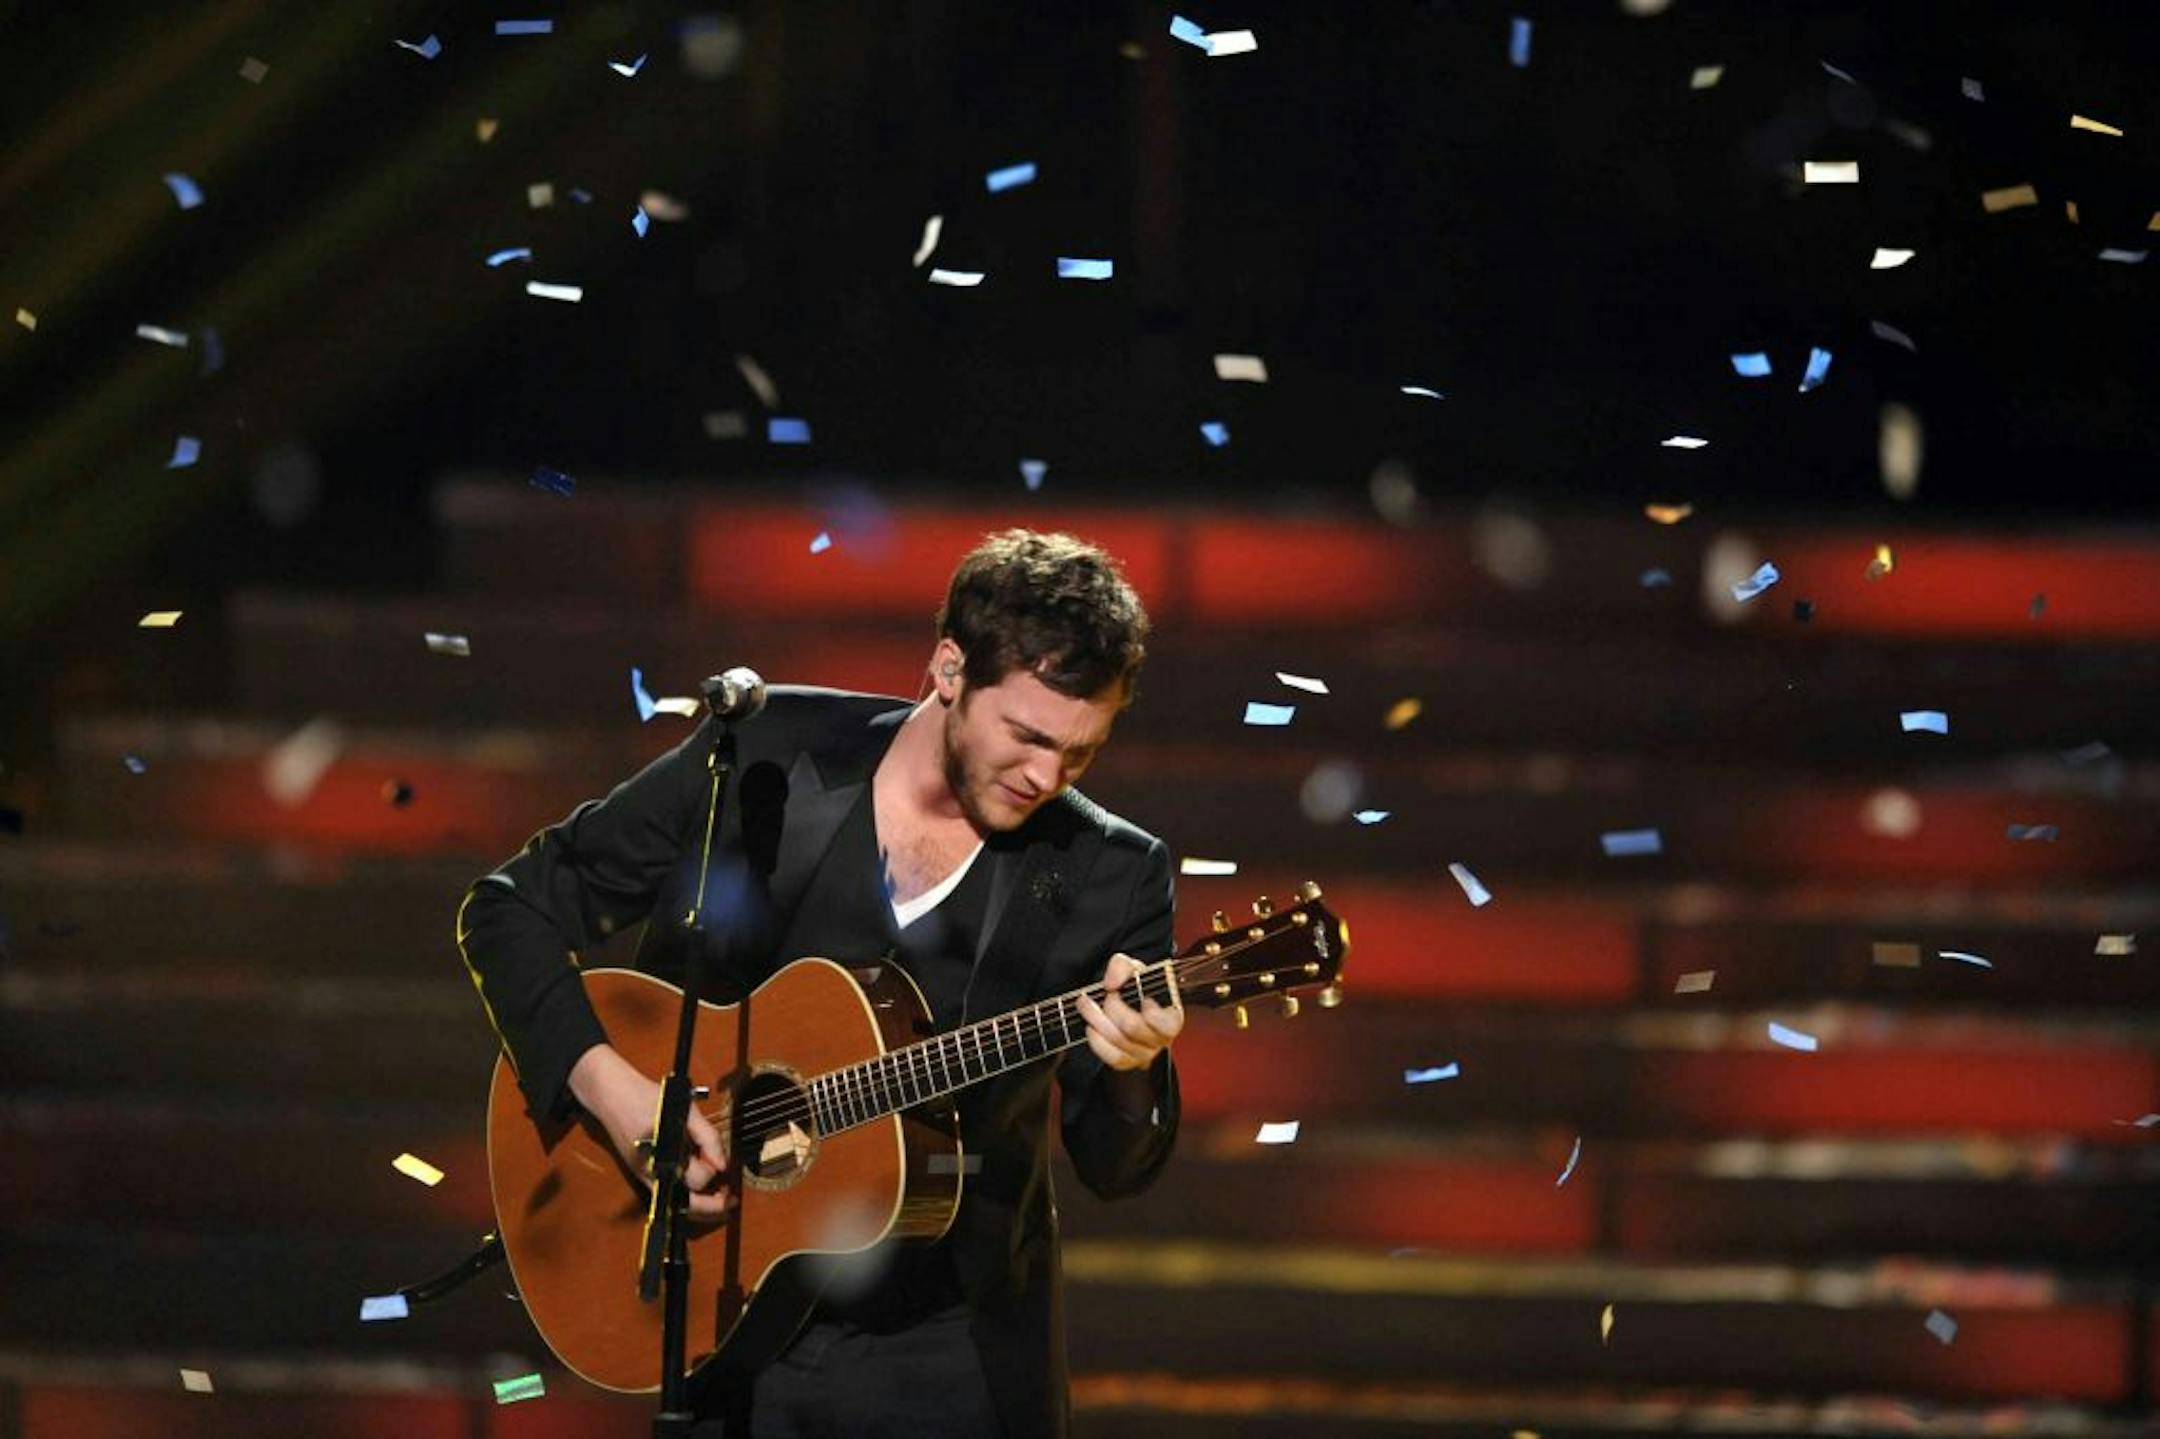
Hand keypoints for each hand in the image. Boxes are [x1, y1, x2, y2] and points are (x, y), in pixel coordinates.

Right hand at [568, 1044, 731, 1218]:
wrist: (612, 1095)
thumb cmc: (646, 1099)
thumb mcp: (684, 1110)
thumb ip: (707, 1137)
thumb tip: (723, 1165)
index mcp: (661, 1161)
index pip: (698, 1179)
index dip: (715, 1170)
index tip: (724, 1161)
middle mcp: (652, 1177)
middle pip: (689, 1206)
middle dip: (713, 1203)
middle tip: (731, 1197)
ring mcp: (646, 1179)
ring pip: (678, 1204)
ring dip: (701, 1200)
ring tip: (719, 1191)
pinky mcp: (644, 1175)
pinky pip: (669, 1191)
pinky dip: (686, 1190)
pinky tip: (698, 1177)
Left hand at [1073, 953, 1183, 1071]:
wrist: (1124, 1001)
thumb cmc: (1135, 986)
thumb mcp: (1132, 968)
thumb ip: (1122, 967)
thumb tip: (1112, 984)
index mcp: (1171, 1017)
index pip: (1167, 1025)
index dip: (1152, 1013)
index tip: (1143, 998)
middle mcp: (1160, 1039)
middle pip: (1133, 1027)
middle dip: (1113, 1007)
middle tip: (1105, 994)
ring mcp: (1144, 1053)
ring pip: (1119, 1041)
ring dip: (1097, 1020)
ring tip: (1086, 1004)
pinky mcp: (1128, 1061)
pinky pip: (1112, 1058)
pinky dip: (1097, 1041)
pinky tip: (1091, 1027)